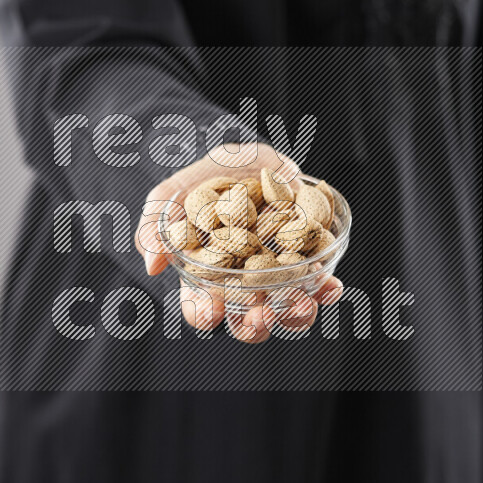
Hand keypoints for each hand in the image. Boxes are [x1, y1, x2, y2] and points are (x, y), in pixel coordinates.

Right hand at [135, 143, 342, 342]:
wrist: (246, 157)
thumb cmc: (202, 180)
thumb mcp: (171, 196)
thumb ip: (155, 227)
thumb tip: (152, 264)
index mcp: (206, 277)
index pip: (201, 309)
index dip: (204, 315)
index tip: (211, 312)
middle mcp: (242, 284)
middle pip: (246, 320)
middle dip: (255, 325)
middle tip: (262, 314)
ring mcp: (275, 275)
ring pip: (285, 311)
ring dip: (295, 315)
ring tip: (303, 303)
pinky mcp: (304, 261)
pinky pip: (317, 285)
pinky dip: (325, 290)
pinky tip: (330, 287)